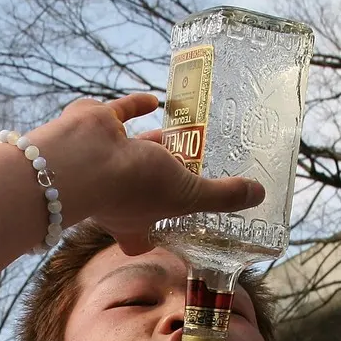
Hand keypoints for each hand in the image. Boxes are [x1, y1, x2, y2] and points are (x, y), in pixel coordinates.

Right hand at [29, 93, 265, 253]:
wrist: (81, 158)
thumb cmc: (130, 189)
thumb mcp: (187, 197)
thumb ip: (222, 197)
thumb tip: (258, 196)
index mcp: (132, 224)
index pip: (140, 240)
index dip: (153, 237)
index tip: (169, 231)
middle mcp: (115, 197)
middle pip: (141, 195)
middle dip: (162, 185)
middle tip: (186, 172)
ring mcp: (104, 162)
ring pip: (133, 154)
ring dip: (154, 145)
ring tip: (179, 137)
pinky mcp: (96, 127)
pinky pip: (120, 115)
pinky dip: (136, 107)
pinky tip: (156, 99)